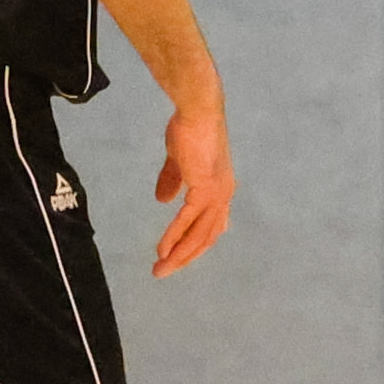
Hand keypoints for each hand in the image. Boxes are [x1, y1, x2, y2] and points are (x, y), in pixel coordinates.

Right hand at [152, 100, 234, 277]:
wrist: (197, 111)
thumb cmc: (190, 130)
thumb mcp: (179, 160)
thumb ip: (173, 180)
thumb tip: (162, 200)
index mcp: (220, 188)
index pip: (212, 225)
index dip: (196, 243)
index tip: (178, 257)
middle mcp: (224, 194)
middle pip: (207, 237)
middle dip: (185, 257)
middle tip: (164, 272)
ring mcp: (217, 192)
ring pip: (199, 235)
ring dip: (179, 254)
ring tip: (160, 269)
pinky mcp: (205, 188)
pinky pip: (188, 221)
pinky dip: (174, 237)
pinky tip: (162, 250)